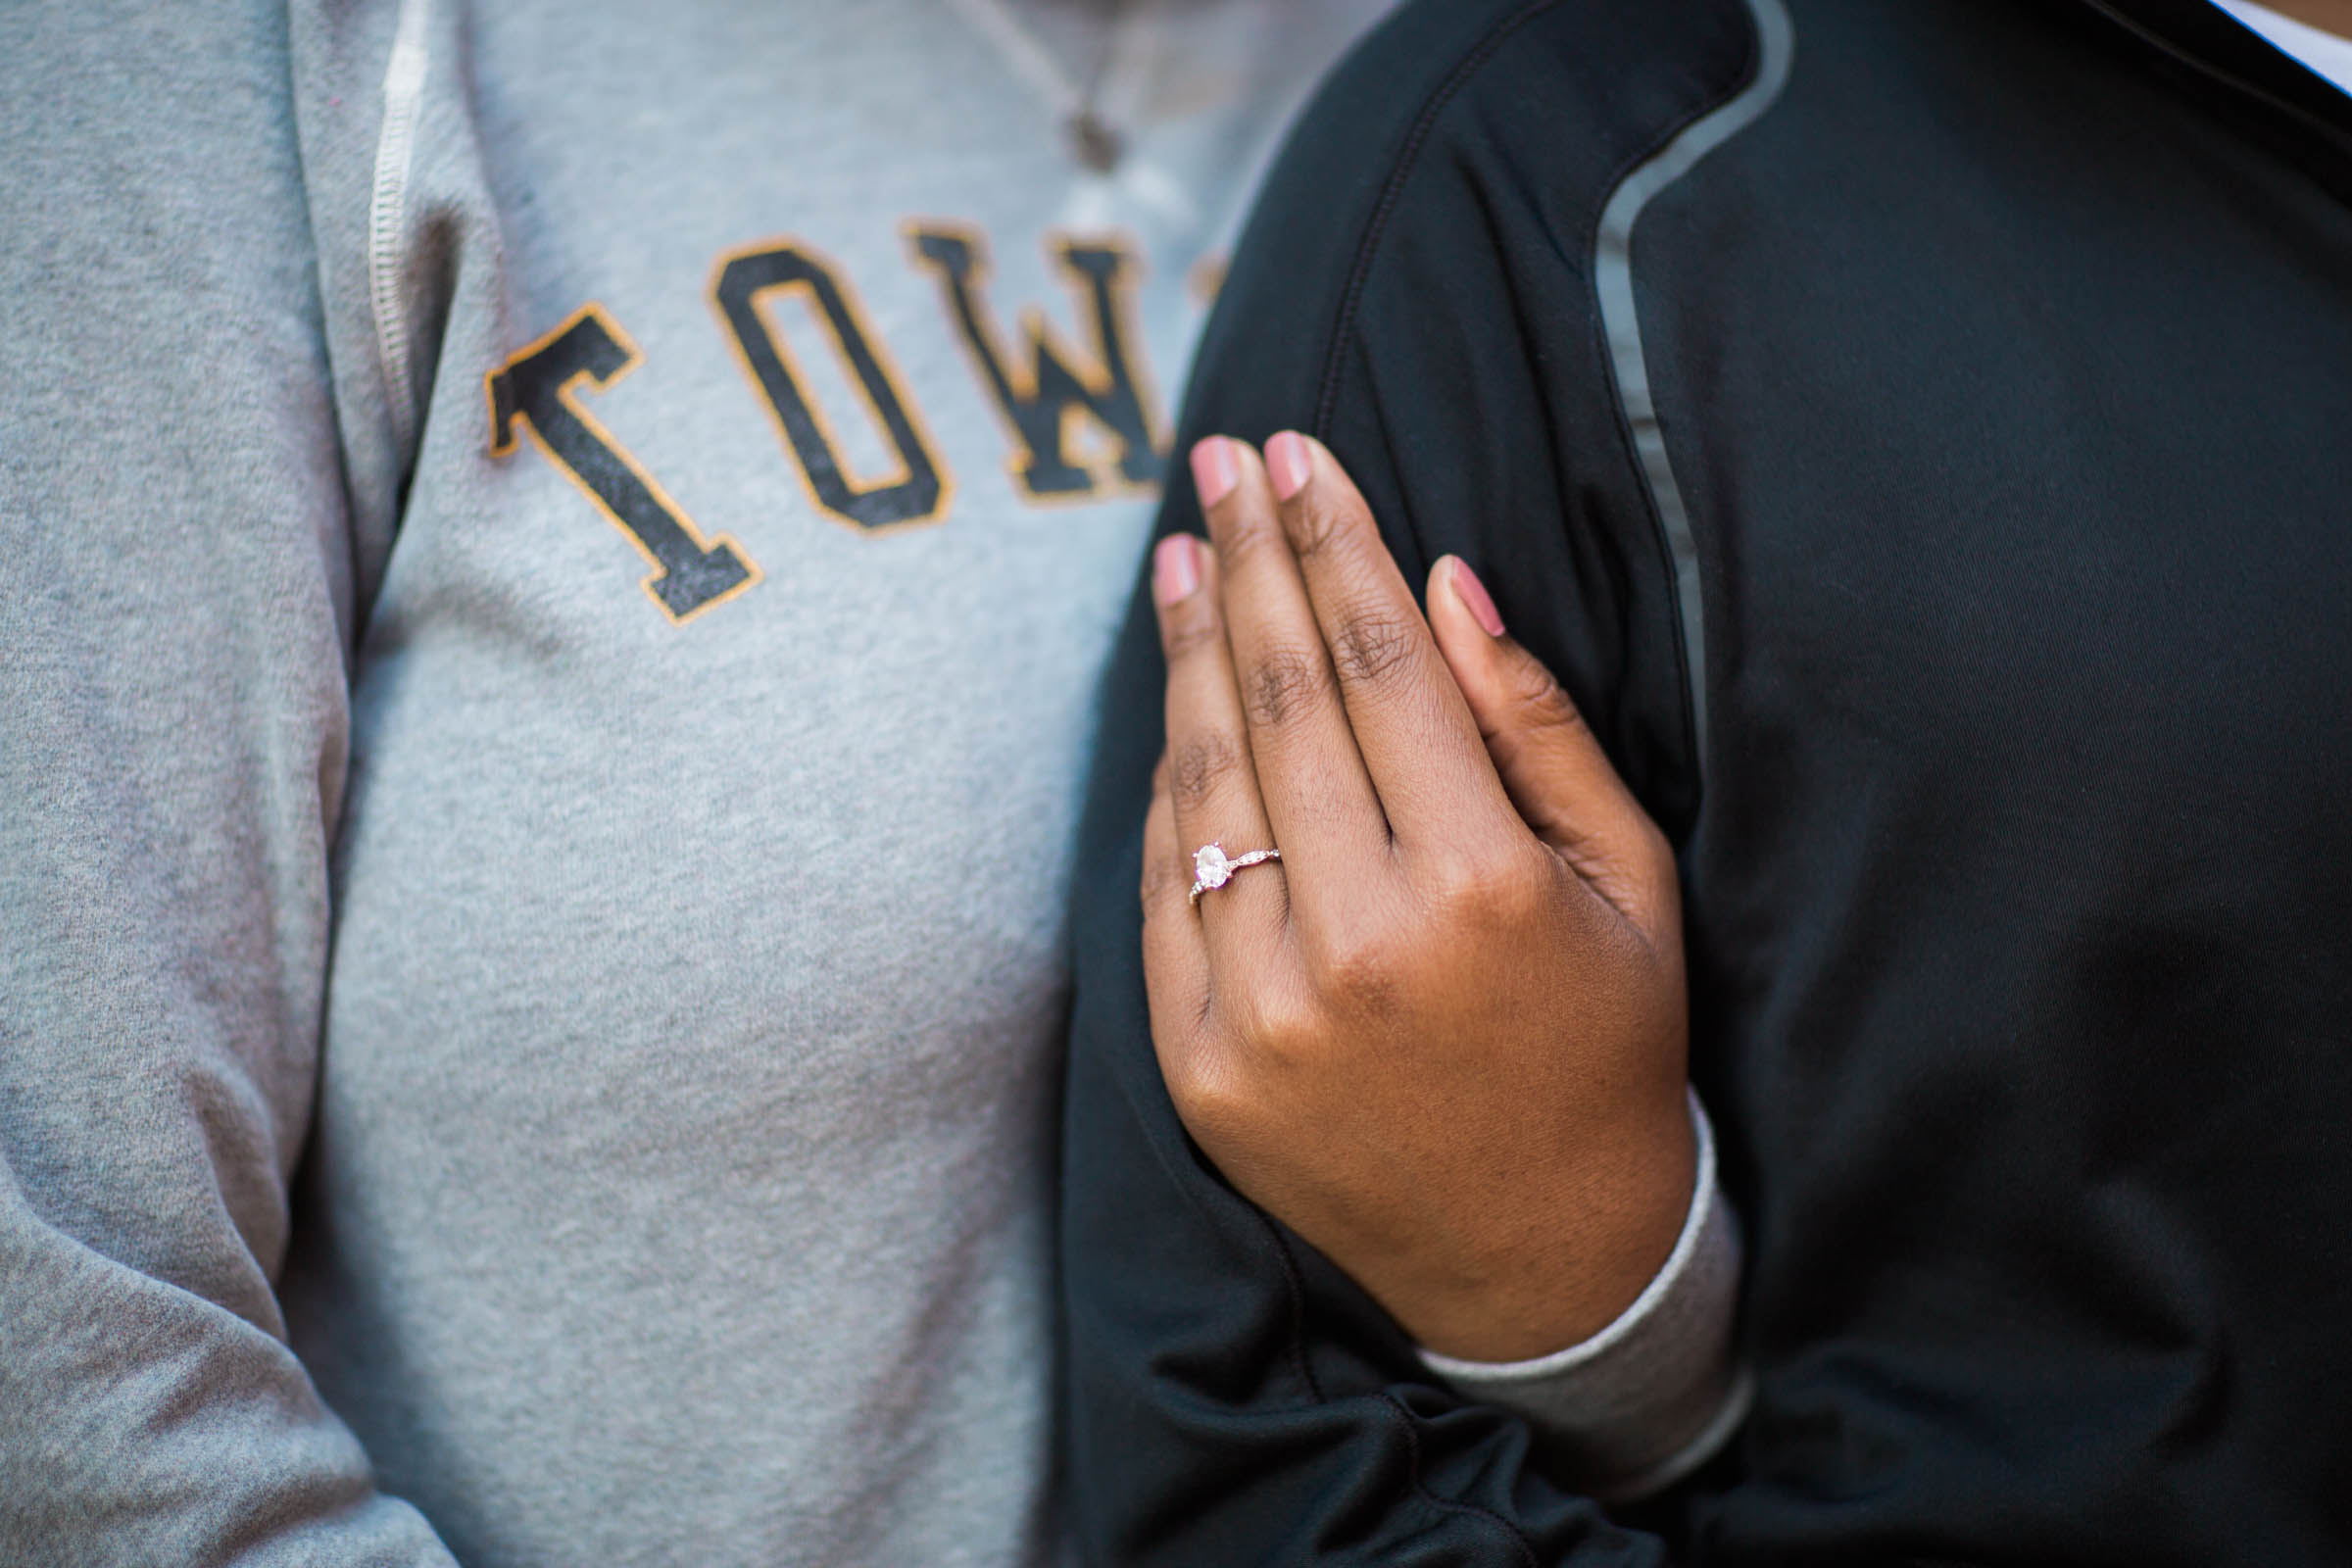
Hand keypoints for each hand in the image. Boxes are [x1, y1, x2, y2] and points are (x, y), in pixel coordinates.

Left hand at [1140, 431, 1693, 1363]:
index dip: (1334, 542)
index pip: (1378, 663)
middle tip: (1222, 462)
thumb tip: (1442, 583)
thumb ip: (1538, 728)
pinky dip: (1170, 786)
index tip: (1298, 452)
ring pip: (1205, 782)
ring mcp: (1261, 1013)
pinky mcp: (1201, 1068)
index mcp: (1479, 886)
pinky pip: (1162, 888)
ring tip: (1186, 553)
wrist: (1541, 1256)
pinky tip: (1179, 703)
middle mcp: (1356, 944)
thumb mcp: (1628, 882)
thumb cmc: (1608, 1046)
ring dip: (1190, 651)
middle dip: (1251, 558)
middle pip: (1275, 699)